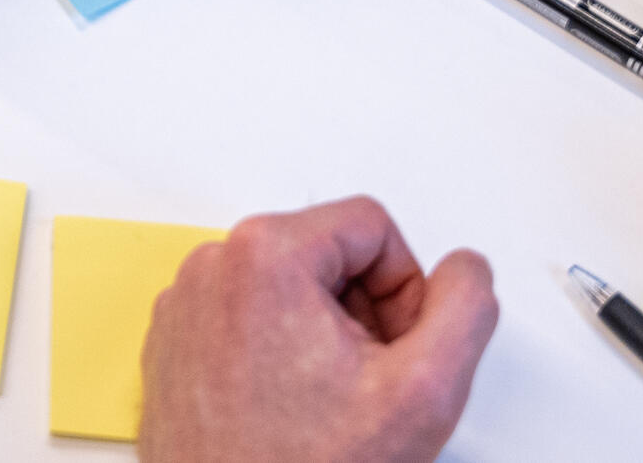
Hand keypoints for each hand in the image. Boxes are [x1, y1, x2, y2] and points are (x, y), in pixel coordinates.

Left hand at [137, 199, 495, 461]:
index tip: (401, 349)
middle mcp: (212, 268)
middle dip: (366, 315)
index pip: (372, 227)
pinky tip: (292, 414)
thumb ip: (464, 309)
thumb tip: (468, 270)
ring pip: (290, 290)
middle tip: (372, 386)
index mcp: (264, 254)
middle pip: (328, 255)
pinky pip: (248, 321)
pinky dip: (281, 358)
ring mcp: (186, 307)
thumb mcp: (423, 391)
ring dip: (327, 339)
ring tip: (331, 407)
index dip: (408, 291)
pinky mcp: (175, 344)